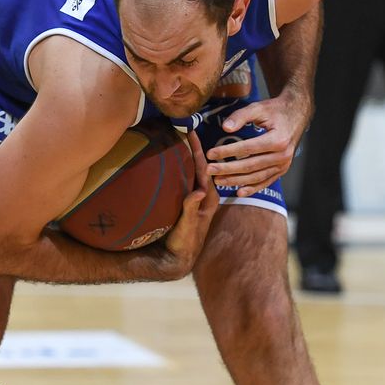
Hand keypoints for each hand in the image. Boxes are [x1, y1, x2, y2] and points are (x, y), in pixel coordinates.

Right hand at [161, 131, 219, 276]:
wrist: (180, 256)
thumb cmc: (185, 242)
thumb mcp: (187, 226)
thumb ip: (191, 209)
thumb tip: (197, 191)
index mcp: (207, 197)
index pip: (203, 168)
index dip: (197, 149)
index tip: (190, 132)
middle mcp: (204, 194)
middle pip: (200, 165)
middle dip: (194, 147)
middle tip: (185, 129)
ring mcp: (196, 197)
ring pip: (194, 171)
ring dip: (188, 155)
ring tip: (180, 139)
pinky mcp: (188, 201)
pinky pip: (187, 178)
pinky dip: (183, 167)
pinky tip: (176, 160)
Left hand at [204, 92, 310, 196]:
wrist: (297, 115)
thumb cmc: (275, 110)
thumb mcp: (259, 108)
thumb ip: (241, 116)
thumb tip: (225, 128)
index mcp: (278, 140)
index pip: (248, 148)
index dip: (227, 151)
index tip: (209, 154)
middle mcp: (283, 155)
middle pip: (250, 166)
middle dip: (227, 169)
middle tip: (208, 171)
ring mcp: (283, 164)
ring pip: (256, 176)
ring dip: (236, 180)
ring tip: (217, 181)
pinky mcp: (282, 169)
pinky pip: (266, 181)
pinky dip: (252, 188)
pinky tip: (238, 192)